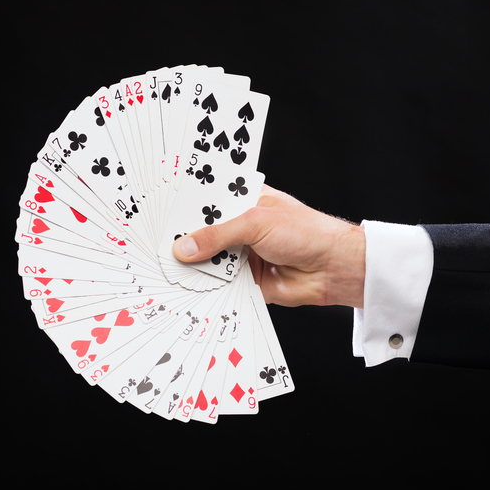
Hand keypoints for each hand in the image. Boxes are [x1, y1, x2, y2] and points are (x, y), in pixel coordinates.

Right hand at [172, 185, 365, 307]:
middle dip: (184, 240)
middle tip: (157, 245)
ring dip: (194, 266)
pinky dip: (208, 288)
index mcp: (244, 201)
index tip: (159, 212)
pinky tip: (189, 288)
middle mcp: (241, 227)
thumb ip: (218, 235)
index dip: (185, 206)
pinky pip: (221, 285)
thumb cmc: (307, 232)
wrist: (332, 268)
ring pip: (209, 261)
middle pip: (204, 233)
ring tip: (165, 269)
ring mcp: (243, 254)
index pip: (208, 200)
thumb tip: (185, 247)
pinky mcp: (246, 281)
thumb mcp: (256, 222)